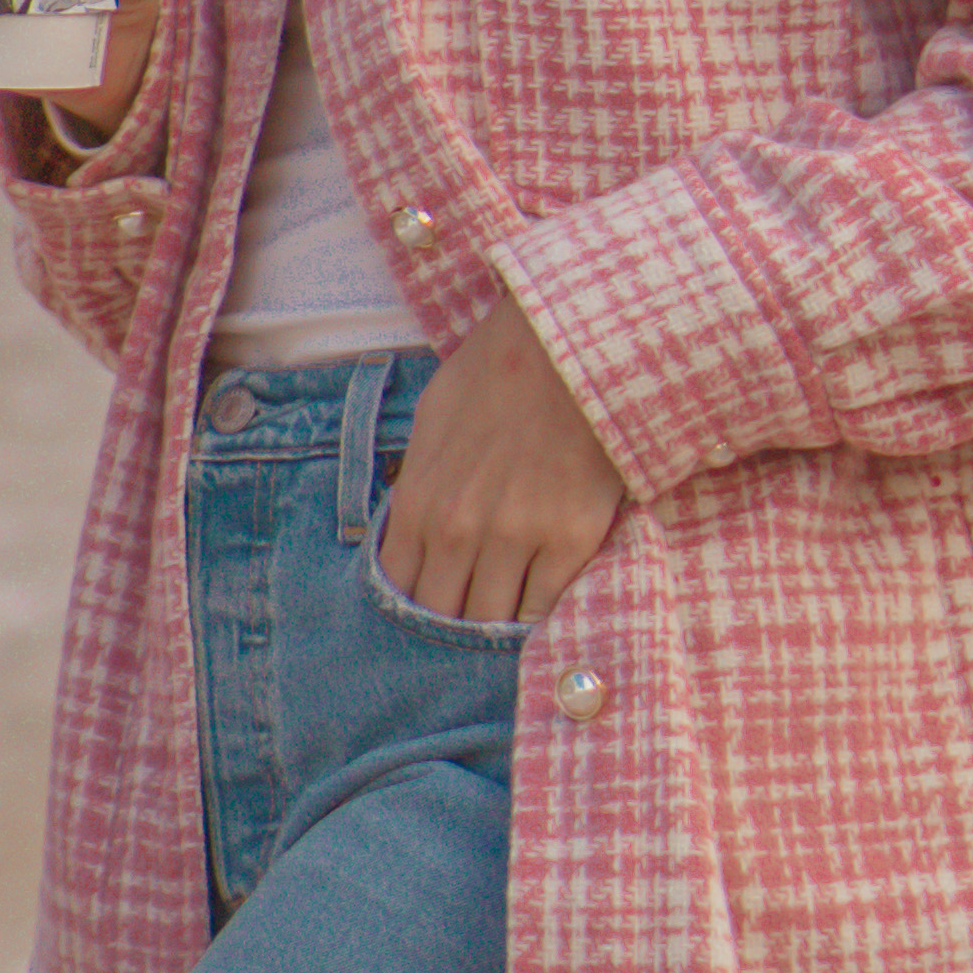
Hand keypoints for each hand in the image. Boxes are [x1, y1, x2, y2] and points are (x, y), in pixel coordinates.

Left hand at [377, 298, 622, 625]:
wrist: (567, 345)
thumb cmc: (497, 371)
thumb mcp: (432, 421)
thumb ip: (419, 485)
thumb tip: (411, 531)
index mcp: (420, 502)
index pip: (400, 591)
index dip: (414, 610)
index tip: (430, 612)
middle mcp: (460, 530)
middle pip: (445, 617)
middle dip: (452, 627)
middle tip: (468, 626)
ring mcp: (517, 538)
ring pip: (495, 621)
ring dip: (497, 628)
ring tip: (504, 624)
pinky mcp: (571, 540)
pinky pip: (546, 606)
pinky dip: (541, 616)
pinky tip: (540, 607)